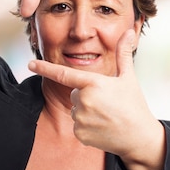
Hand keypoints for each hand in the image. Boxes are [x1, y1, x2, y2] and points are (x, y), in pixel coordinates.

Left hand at [28, 30, 165, 169]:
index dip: (44, 68)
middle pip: (74, 93)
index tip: (30, 64)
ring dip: (86, 111)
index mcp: (93, 83)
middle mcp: (84, 100)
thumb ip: (123, 54)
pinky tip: (102, 127)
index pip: (63, 74)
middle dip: (86, 96)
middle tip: (107, 103)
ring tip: (107, 116)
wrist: (139, 137)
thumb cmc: (134, 105)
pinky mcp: (80, 134)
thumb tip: (129, 32)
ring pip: (75, 110)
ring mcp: (80, 119)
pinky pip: (76, 125)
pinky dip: (87, 126)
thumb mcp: (128, 77)